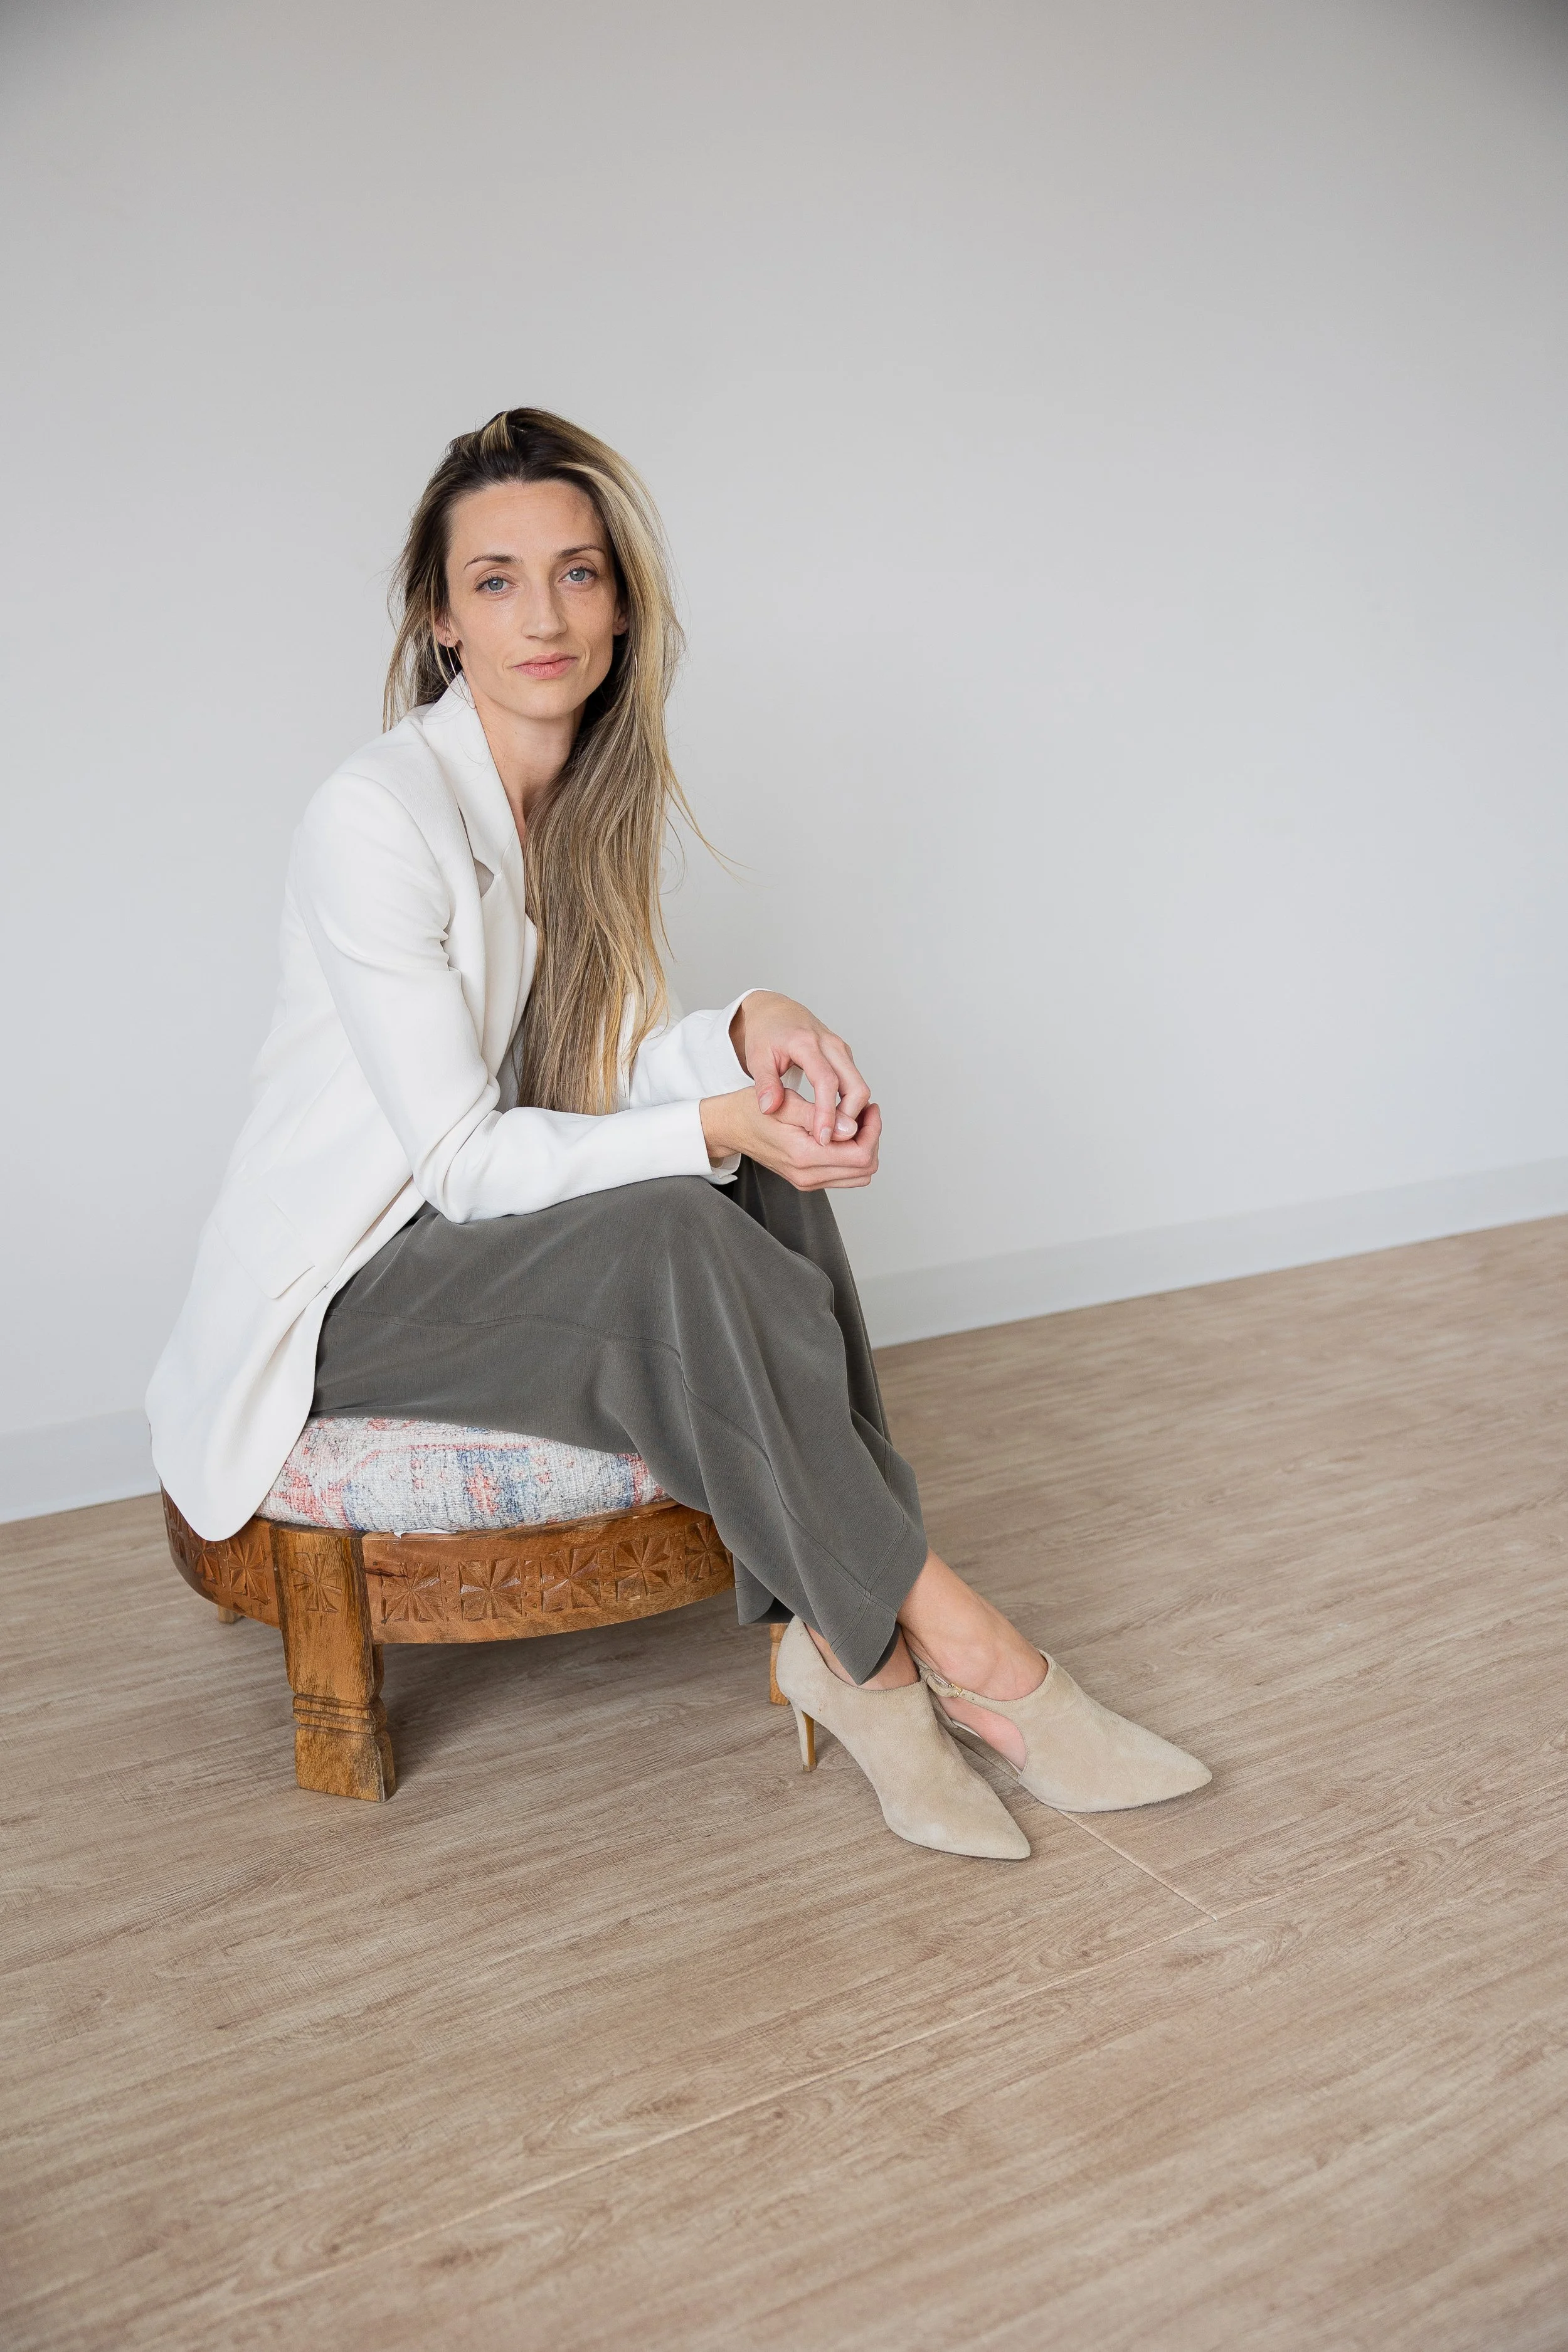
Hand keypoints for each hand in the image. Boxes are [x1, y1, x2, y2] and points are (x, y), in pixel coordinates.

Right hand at [700, 1085, 881, 1189]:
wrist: (730, 1128)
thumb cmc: (752, 1111)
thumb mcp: (785, 1103)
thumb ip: (819, 1116)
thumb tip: (852, 1126)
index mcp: (804, 1156)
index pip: (861, 1155)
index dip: (873, 1130)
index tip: (869, 1107)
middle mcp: (808, 1175)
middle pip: (865, 1168)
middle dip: (872, 1137)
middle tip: (866, 1111)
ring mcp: (808, 1181)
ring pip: (858, 1174)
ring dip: (863, 1146)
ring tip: (855, 1119)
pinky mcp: (807, 1180)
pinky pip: (844, 1174)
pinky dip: (851, 1154)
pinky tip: (843, 1131)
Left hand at [729, 991, 869, 1147]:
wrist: (777, 1012)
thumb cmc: (766, 1034)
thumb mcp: (757, 1057)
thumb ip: (764, 1084)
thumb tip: (770, 1109)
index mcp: (807, 1043)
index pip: (826, 1081)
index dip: (827, 1112)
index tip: (823, 1138)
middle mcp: (831, 1045)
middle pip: (856, 1087)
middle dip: (849, 1118)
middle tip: (832, 1142)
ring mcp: (841, 1051)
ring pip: (860, 1087)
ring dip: (852, 1113)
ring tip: (834, 1136)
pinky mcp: (844, 1057)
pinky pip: (856, 1084)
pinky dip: (851, 1105)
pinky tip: (837, 1121)